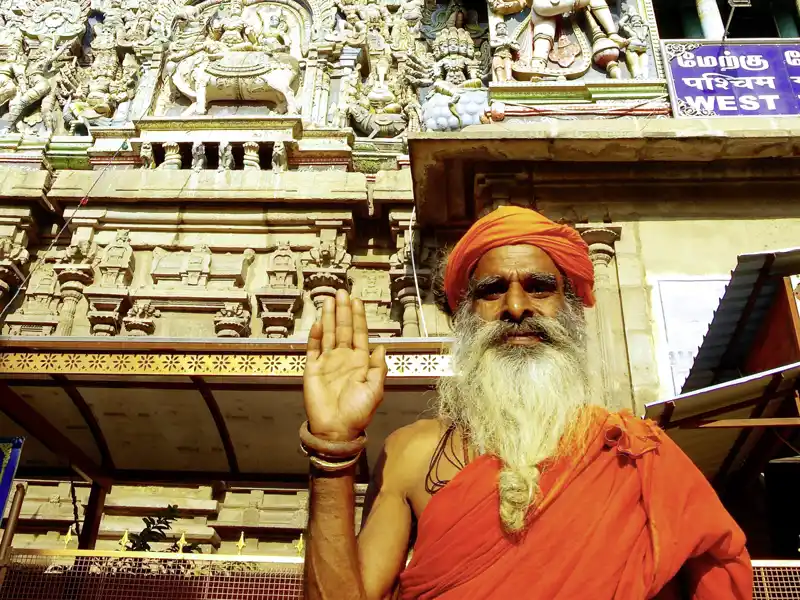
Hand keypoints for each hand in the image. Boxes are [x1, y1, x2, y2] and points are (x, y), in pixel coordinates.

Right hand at [304, 289, 386, 441]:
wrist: (336, 430)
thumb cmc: (358, 413)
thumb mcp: (375, 391)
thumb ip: (379, 368)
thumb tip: (381, 347)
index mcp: (360, 362)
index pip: (359, 334)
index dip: (358, 318)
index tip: (357, 301)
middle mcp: (343, 358)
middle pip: (342, 329)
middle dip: (343, 311)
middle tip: (342, 292)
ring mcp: (327, 362)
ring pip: (327, 334)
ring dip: (328, 317)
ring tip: (329, 300)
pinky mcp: (312, 369)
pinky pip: (312, 349)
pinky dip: (314, 336)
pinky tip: (317, 323)